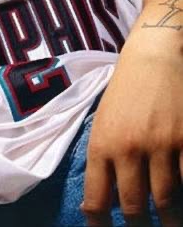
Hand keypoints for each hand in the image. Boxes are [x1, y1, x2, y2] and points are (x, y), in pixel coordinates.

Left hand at [82, 38, 182, 226]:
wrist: (153, 57)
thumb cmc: (124, 91)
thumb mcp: (104, 123)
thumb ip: (105, 159)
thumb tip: (106, 201)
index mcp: (102, 144)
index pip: (96, 200)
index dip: (100, 225)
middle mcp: (129, 148)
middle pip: (133, 208)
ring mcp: (161, 146)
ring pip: (167, 202)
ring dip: (170, 221)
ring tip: (170, 223)